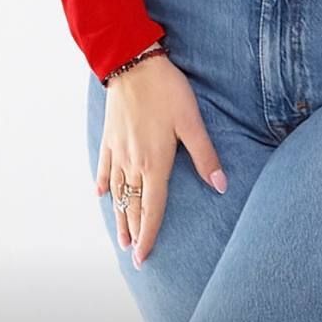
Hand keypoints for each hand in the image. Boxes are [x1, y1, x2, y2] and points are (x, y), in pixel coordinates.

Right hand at [94, 52, 228, 267]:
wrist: (133, 64)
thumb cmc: (167, 90)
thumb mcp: (191, 121)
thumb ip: (205, 155)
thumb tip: (220, 185)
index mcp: (154, 163)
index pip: (152, 208)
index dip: (150, 234)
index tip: (145, 257)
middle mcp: (132, 163)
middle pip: (132, 205)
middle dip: (133, 230)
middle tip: (133, 254)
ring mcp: (117, 151)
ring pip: (116, 191)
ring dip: (118, 214)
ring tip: (120, 235)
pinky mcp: (109, 137)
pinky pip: (103, 167)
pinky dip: (103, 183)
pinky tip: (101, 194)